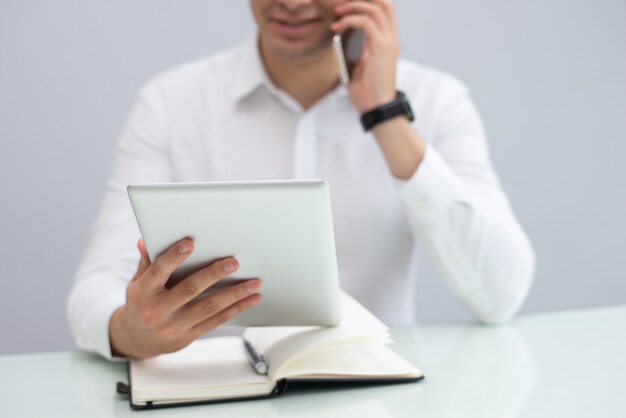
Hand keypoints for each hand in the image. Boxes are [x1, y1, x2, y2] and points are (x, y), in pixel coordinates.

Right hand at [109, 239, 260, 358]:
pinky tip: (251, 299)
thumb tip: (145, 241)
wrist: (137, 340)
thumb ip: (147, 263)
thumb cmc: (140, 303)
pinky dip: (236, 309)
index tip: (190, 243)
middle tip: (234, 263)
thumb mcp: (136, 283)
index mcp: (143, 293)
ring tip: (254, 283)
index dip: (173, 257)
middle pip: (190, 289)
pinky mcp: (189, 335)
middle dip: (213, 274)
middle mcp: (158, 310)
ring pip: (209, 307)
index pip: (158, 271)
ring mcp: (175, 325)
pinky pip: (216, 321)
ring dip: (235, 295)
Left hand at [331, 0, 398, 112]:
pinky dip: (350, 20)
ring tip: (337, 14)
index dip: (367, 3)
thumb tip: (341, 38)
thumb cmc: (367, 92)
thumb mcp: (359, 66)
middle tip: (342, 6)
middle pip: (384, 3)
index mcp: (387, 42)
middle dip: (363, 0)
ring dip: (353, 7)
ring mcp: (388, 41)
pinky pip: (365, 22)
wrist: (375, 106)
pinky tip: (337, 28)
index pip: (384, 11)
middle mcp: (391, 38)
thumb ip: (356, 50)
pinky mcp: (381, 46)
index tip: (346, 7)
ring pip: (375, 8)